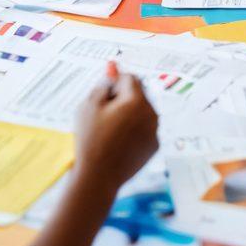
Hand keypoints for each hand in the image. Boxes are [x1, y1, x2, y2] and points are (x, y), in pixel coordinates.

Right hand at [74, 72, 158, 186]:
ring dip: (130, 112)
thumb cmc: (91, 140)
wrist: (98, 177)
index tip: (103, 97)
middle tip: (104, 114)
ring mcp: (155, 131)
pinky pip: (145, 128)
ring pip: (142, 111)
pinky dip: (135, 129)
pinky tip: (119, 142)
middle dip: (124, 97)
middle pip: (139, 93)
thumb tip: (113, 68)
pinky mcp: (154, 146)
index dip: (115, 84)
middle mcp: (152, 113)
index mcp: (137, 101)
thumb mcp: (90, 105)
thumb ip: (103, 84)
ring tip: (110, 130)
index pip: (130, 78)